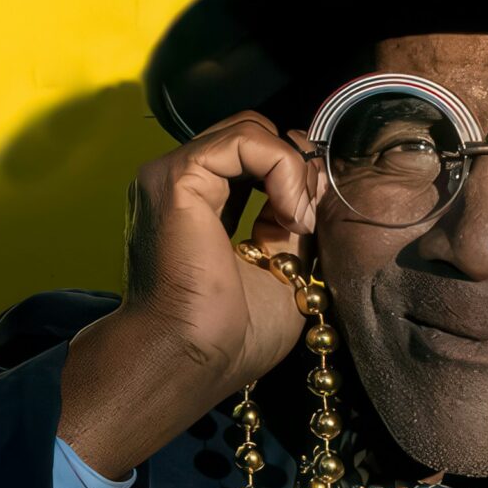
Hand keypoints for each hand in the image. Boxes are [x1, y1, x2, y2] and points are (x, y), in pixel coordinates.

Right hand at [59, 111, 323, 479]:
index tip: (312, 221)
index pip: (253, 156)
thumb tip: (314, 179)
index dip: (293, 174)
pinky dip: (282, 168)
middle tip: (309, 216)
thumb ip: (292, 220)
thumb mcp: (283, 266)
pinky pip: (245, 139)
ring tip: (300, 220)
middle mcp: (181, 183)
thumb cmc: (231, 334)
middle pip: (252, 133)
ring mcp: (173, 175)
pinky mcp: (178, 176)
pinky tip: (291, 214)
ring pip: (251, 129)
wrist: (193, 358)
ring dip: (293, 169)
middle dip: (296, 165)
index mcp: (199, 205)